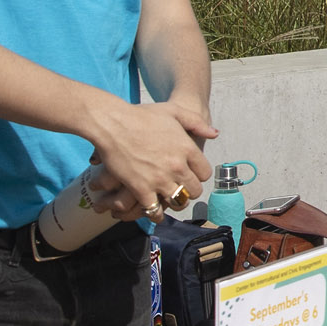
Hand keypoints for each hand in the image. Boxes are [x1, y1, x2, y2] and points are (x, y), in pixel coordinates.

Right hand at [78, 94, 211, 211]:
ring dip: (175, 202)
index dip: (198, 175)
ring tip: (169, 199)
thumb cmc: (141, 115)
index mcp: (187, 148)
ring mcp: (159, 180)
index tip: (191, 174)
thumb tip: (214, 133)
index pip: (205, 173)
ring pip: (178, 202)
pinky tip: (155, 212)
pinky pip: (155, 210)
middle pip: (194, 190)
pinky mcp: (141, 190)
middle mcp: (177, 166)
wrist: (113, 124)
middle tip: (181, 188)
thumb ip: (196, 122)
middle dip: (189, 190)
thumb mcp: (173, 111)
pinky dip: (156, 214)